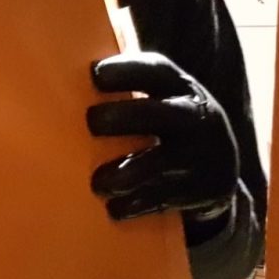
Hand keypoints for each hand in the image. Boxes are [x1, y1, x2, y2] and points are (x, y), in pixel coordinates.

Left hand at [86, 52, 238, 228]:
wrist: (219, 168)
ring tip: (98, 183)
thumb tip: (58, 74)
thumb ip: (128, 88)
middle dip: (124, 117)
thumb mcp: (162, 98)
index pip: (156, 71)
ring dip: (126, 173)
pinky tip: (115, 208)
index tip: (95, 75)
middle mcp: (195, 116)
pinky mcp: (204, 190)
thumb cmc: (167, 123)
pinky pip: (166, 198)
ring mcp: (202, 154)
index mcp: (180, 87)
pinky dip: (138, 205)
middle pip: (159, 114)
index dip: (126, 71)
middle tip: (92, 122)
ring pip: (161, 162)